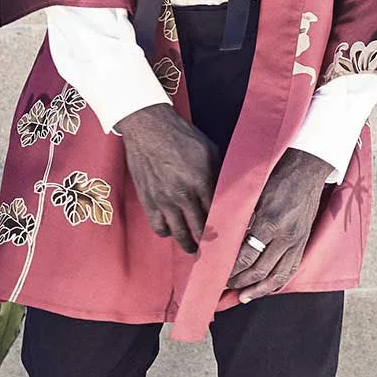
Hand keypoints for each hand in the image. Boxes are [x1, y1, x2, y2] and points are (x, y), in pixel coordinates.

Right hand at [114, 103, 218, 254]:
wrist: (149, 128)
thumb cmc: (181, 137)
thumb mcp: (209, 151)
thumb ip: (218, 174)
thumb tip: (226, 193)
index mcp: (200, 182)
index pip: (216, 213)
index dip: (223, 226)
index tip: (228, 233)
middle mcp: (182, 195)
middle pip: (198, 229)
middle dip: (207, 240)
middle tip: (213, 246)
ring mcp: (163, 200)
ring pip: (178, 234)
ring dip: (187, 243)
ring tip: (193, 248)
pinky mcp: (148, 201)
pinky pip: (158, 227)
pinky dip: (167, 232)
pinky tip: (173, 230)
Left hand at [225, 147, 334, 301]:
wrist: (306, 170)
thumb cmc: (276, 178)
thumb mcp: (254, 196)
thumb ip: (241, 220)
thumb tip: (223, 240)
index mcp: (269, 222)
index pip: (245, 256)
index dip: (230, 269)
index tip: (218, 273)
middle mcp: (284, 237)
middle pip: (258, 270)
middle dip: (239, 282)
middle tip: (224, 286)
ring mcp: (296, 242)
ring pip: (276, 276)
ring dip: (257, 289)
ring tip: (243, 296)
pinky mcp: (303, 243)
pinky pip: (290, 270)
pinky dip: (277, 283)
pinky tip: (266, 289)